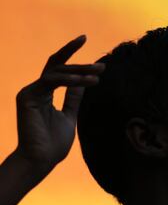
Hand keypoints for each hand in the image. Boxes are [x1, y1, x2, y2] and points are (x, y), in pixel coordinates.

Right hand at [13, 35, 104, 177]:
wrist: (41, 160)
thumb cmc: (54, 143)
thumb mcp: (70, 115)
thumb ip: (73, 98)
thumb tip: (83, 82)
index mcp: (45, 93)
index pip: (59, 69)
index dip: (72, 56)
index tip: (87, 45)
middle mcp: (36, 89)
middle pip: (58, 66)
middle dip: (81, 63)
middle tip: (102, 66)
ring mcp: (30, 91)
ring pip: (57, 72)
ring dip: (79, 71)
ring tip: (98, 74)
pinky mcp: (27, 96)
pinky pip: (51, 81)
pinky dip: (68, 79)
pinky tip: (84, 80)